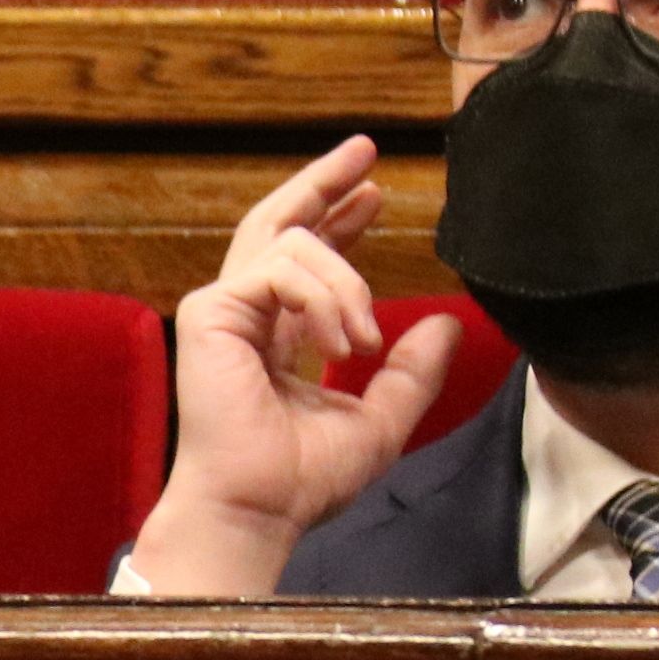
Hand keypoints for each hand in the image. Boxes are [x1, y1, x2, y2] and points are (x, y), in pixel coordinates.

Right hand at [126, 137, 464, 597]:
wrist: (258, 508)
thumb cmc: (302, 479)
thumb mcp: (380, 421)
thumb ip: (411, 373)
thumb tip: (447, 324)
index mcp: (275, 334)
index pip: (305, 256)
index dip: (341, 218)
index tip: (376, 193)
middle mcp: (245, 314)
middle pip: (281, 221)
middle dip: (324, 182)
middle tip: (365, 152)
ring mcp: (223, 310)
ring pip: (292, 242)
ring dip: (346, 282)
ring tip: (364, 340)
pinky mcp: (211, 314)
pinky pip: (279, 270)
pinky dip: (323, 299)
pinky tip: (342, 343)